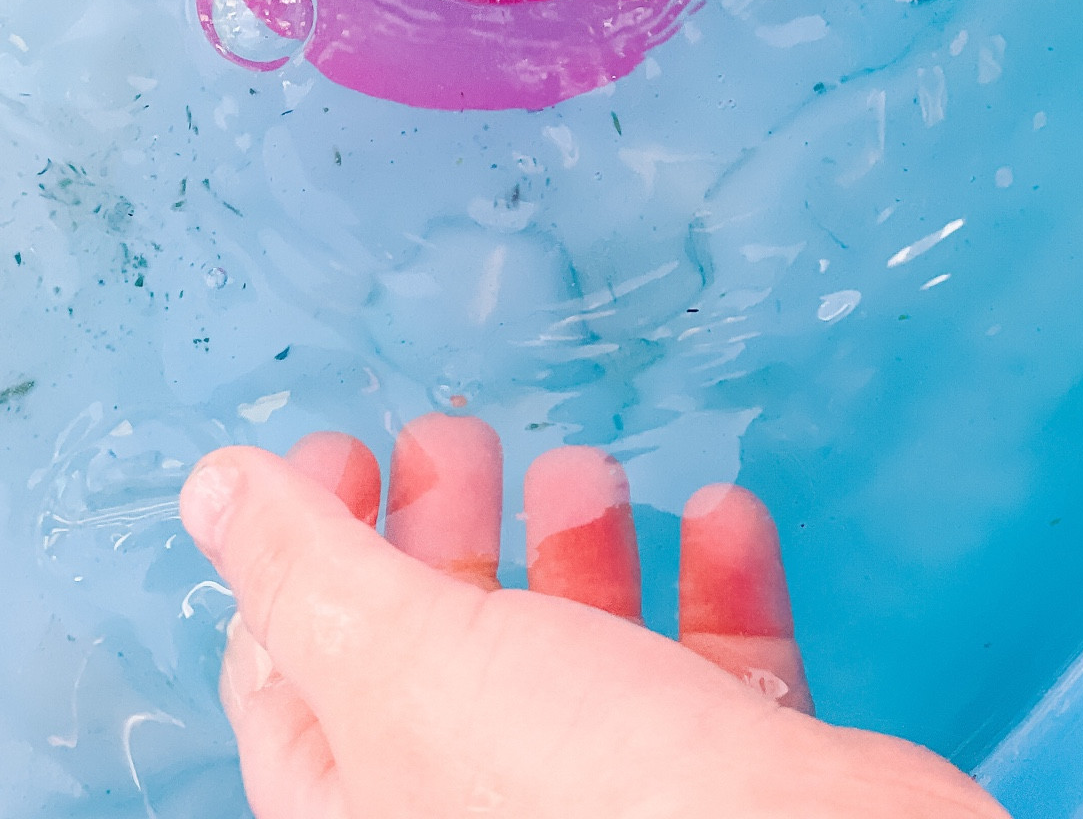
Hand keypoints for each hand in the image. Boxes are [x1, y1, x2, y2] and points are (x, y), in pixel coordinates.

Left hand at [180, 414, 1004, 817]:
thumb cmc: (594, 802)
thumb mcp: (407, 663)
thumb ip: (308, 565)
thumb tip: (211, 487)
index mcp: (376, 808)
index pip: (292, 680)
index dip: (298, 557)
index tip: (339, 452)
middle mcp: (487, 814)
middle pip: (440, 655)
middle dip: (444, 534)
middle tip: (455, 436)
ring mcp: (619, 803)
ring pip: (581, 655)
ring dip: (581, 547)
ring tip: (579, 470)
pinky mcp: (737, 788)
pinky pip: (717, 673)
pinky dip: (720, 588)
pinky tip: (725, 517)